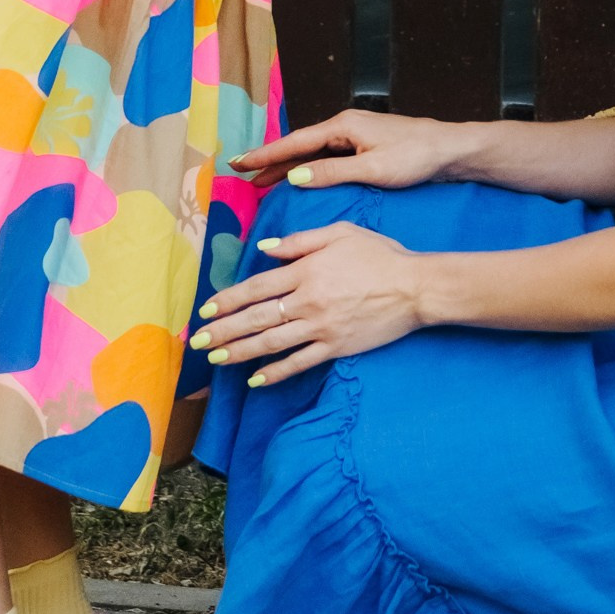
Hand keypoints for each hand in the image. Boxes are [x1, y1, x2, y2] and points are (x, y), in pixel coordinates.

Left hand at [189, 222, 425, 384]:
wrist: (415, 288)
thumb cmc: (379, 255)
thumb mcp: (340, 233)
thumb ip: (300, 241)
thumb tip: (265, 249)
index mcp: (306, 271)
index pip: (257, 287)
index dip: (228, 300)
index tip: (207, 312)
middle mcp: (308, 301)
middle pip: (257, 318)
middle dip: (224, 331)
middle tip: (199, 342)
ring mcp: (321, 328)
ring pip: (272, 343)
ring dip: (240, 352)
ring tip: (216, 360)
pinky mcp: (336, 347)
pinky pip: (299, 363)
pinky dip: (276, 372)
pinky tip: (256, 380)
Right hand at [230, 108, 461, 195]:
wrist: (449, 150)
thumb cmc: (415, 157)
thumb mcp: (372, 169)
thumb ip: (332, 172)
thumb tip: (294, 176)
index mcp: (343, 126)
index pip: (295, 142)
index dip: (266, 154)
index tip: (239, 163)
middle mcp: (344, 126)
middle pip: (299, 146)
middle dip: (269, 160)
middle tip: (241, 174)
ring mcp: (354, 135)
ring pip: (311, 152)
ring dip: (286, 165)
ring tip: (261, 180)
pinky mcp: (363, 146)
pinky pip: (326, 157)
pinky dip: (307, 167)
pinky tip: (298, 178)